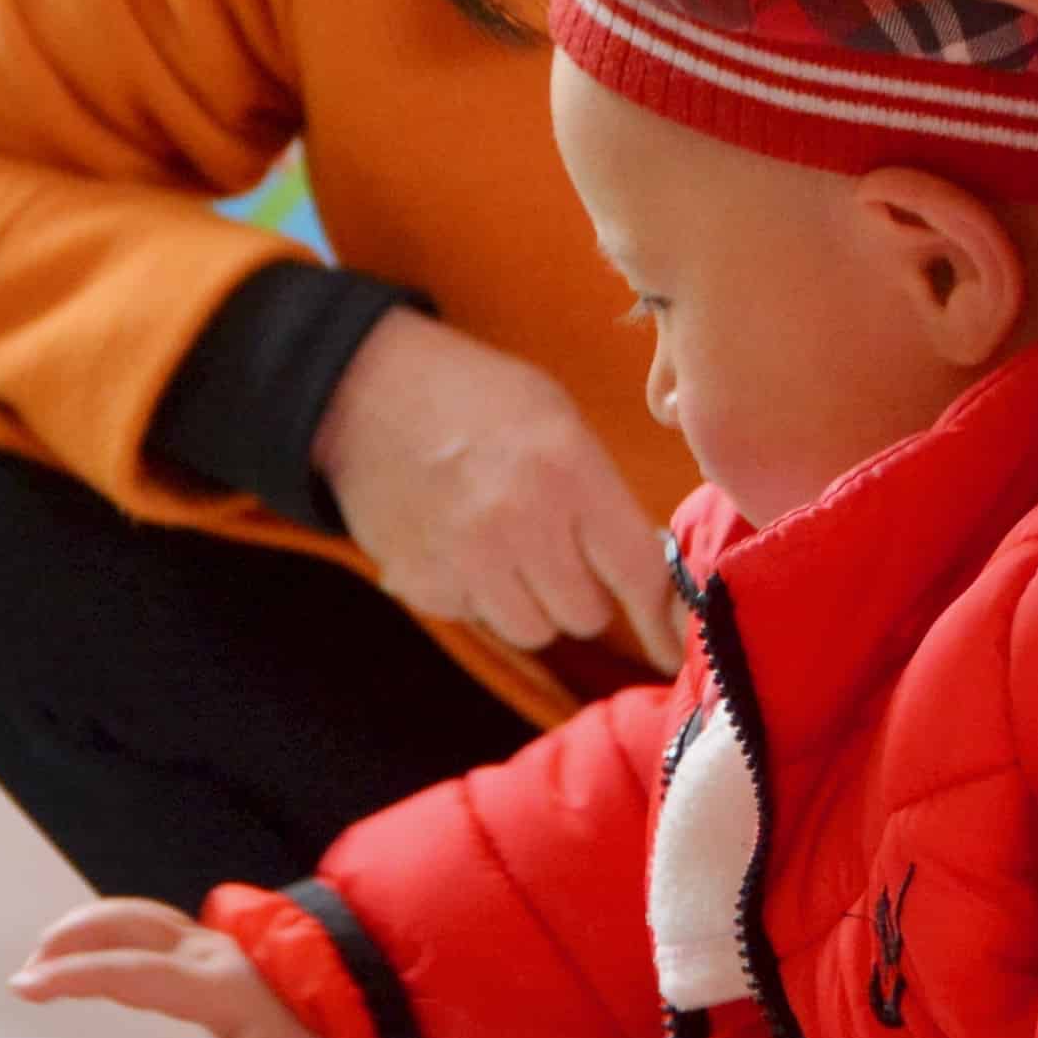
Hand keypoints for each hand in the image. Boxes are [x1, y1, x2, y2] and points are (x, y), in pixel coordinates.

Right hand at [10, 900, 344, 1037]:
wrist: (373, 994)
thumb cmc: (318, 1036)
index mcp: (205, 983)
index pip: (125, 972)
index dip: (72, 976)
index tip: (24, 984)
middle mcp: (201, 953)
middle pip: (125, 925)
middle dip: (70, 938)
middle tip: (29, 966)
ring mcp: (213, 944)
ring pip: (140, 918)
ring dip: (91, 928)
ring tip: (55, 953)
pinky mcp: (224, 947)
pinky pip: (157, 927)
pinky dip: (118, 932)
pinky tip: (113, 956)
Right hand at [313, 311, 680, 664]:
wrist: (365, 391)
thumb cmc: (476, 398)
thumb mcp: (558, 419)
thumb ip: (604, 496)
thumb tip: (651, 575)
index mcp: (567, 470)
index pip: (636, 571)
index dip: (662, 618)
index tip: (672, 646)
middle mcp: (518, 522)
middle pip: (584, 614)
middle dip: (582, 591)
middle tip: (558, 549)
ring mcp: (464, 559)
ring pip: (533, 629)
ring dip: (532, 603)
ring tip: (507, 548)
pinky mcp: (420, 582)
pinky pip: (476, 620)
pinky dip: (478, 595)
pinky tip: (462, 546)